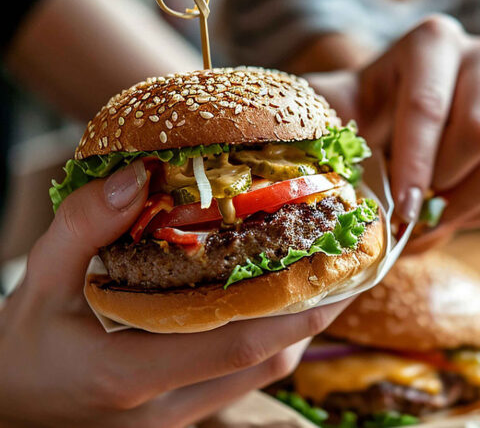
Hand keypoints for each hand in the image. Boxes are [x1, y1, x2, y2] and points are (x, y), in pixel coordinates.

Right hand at [0, 163, 350, 427]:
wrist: (6, 407)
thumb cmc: (18, 348)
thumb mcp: (35, 284)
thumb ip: (81, 228)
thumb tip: (136, 174)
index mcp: (128, 376)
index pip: (236, 345)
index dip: (297, 311)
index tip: (340, 273)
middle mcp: (163, 410)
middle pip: (264, 364)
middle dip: (314, 317)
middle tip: (348, 269)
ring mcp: (174, 422)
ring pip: (258, 378)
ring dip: (296, 332)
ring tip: (324, 282)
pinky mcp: (178, 420)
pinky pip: (239, 384)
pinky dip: (266, 346)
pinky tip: (274, 310)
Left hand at [308, 15, 479, 249]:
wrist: (394, 116)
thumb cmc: (359, 113)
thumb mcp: (328, 108)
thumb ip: (315, 124)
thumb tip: (299, 172)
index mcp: (432, 42)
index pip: (428, 106)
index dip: (414, 165)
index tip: (401, 212)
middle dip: (442, 184)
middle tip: (411, 212)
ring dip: (466, 204)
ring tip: (428, 216)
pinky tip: (449, 210)